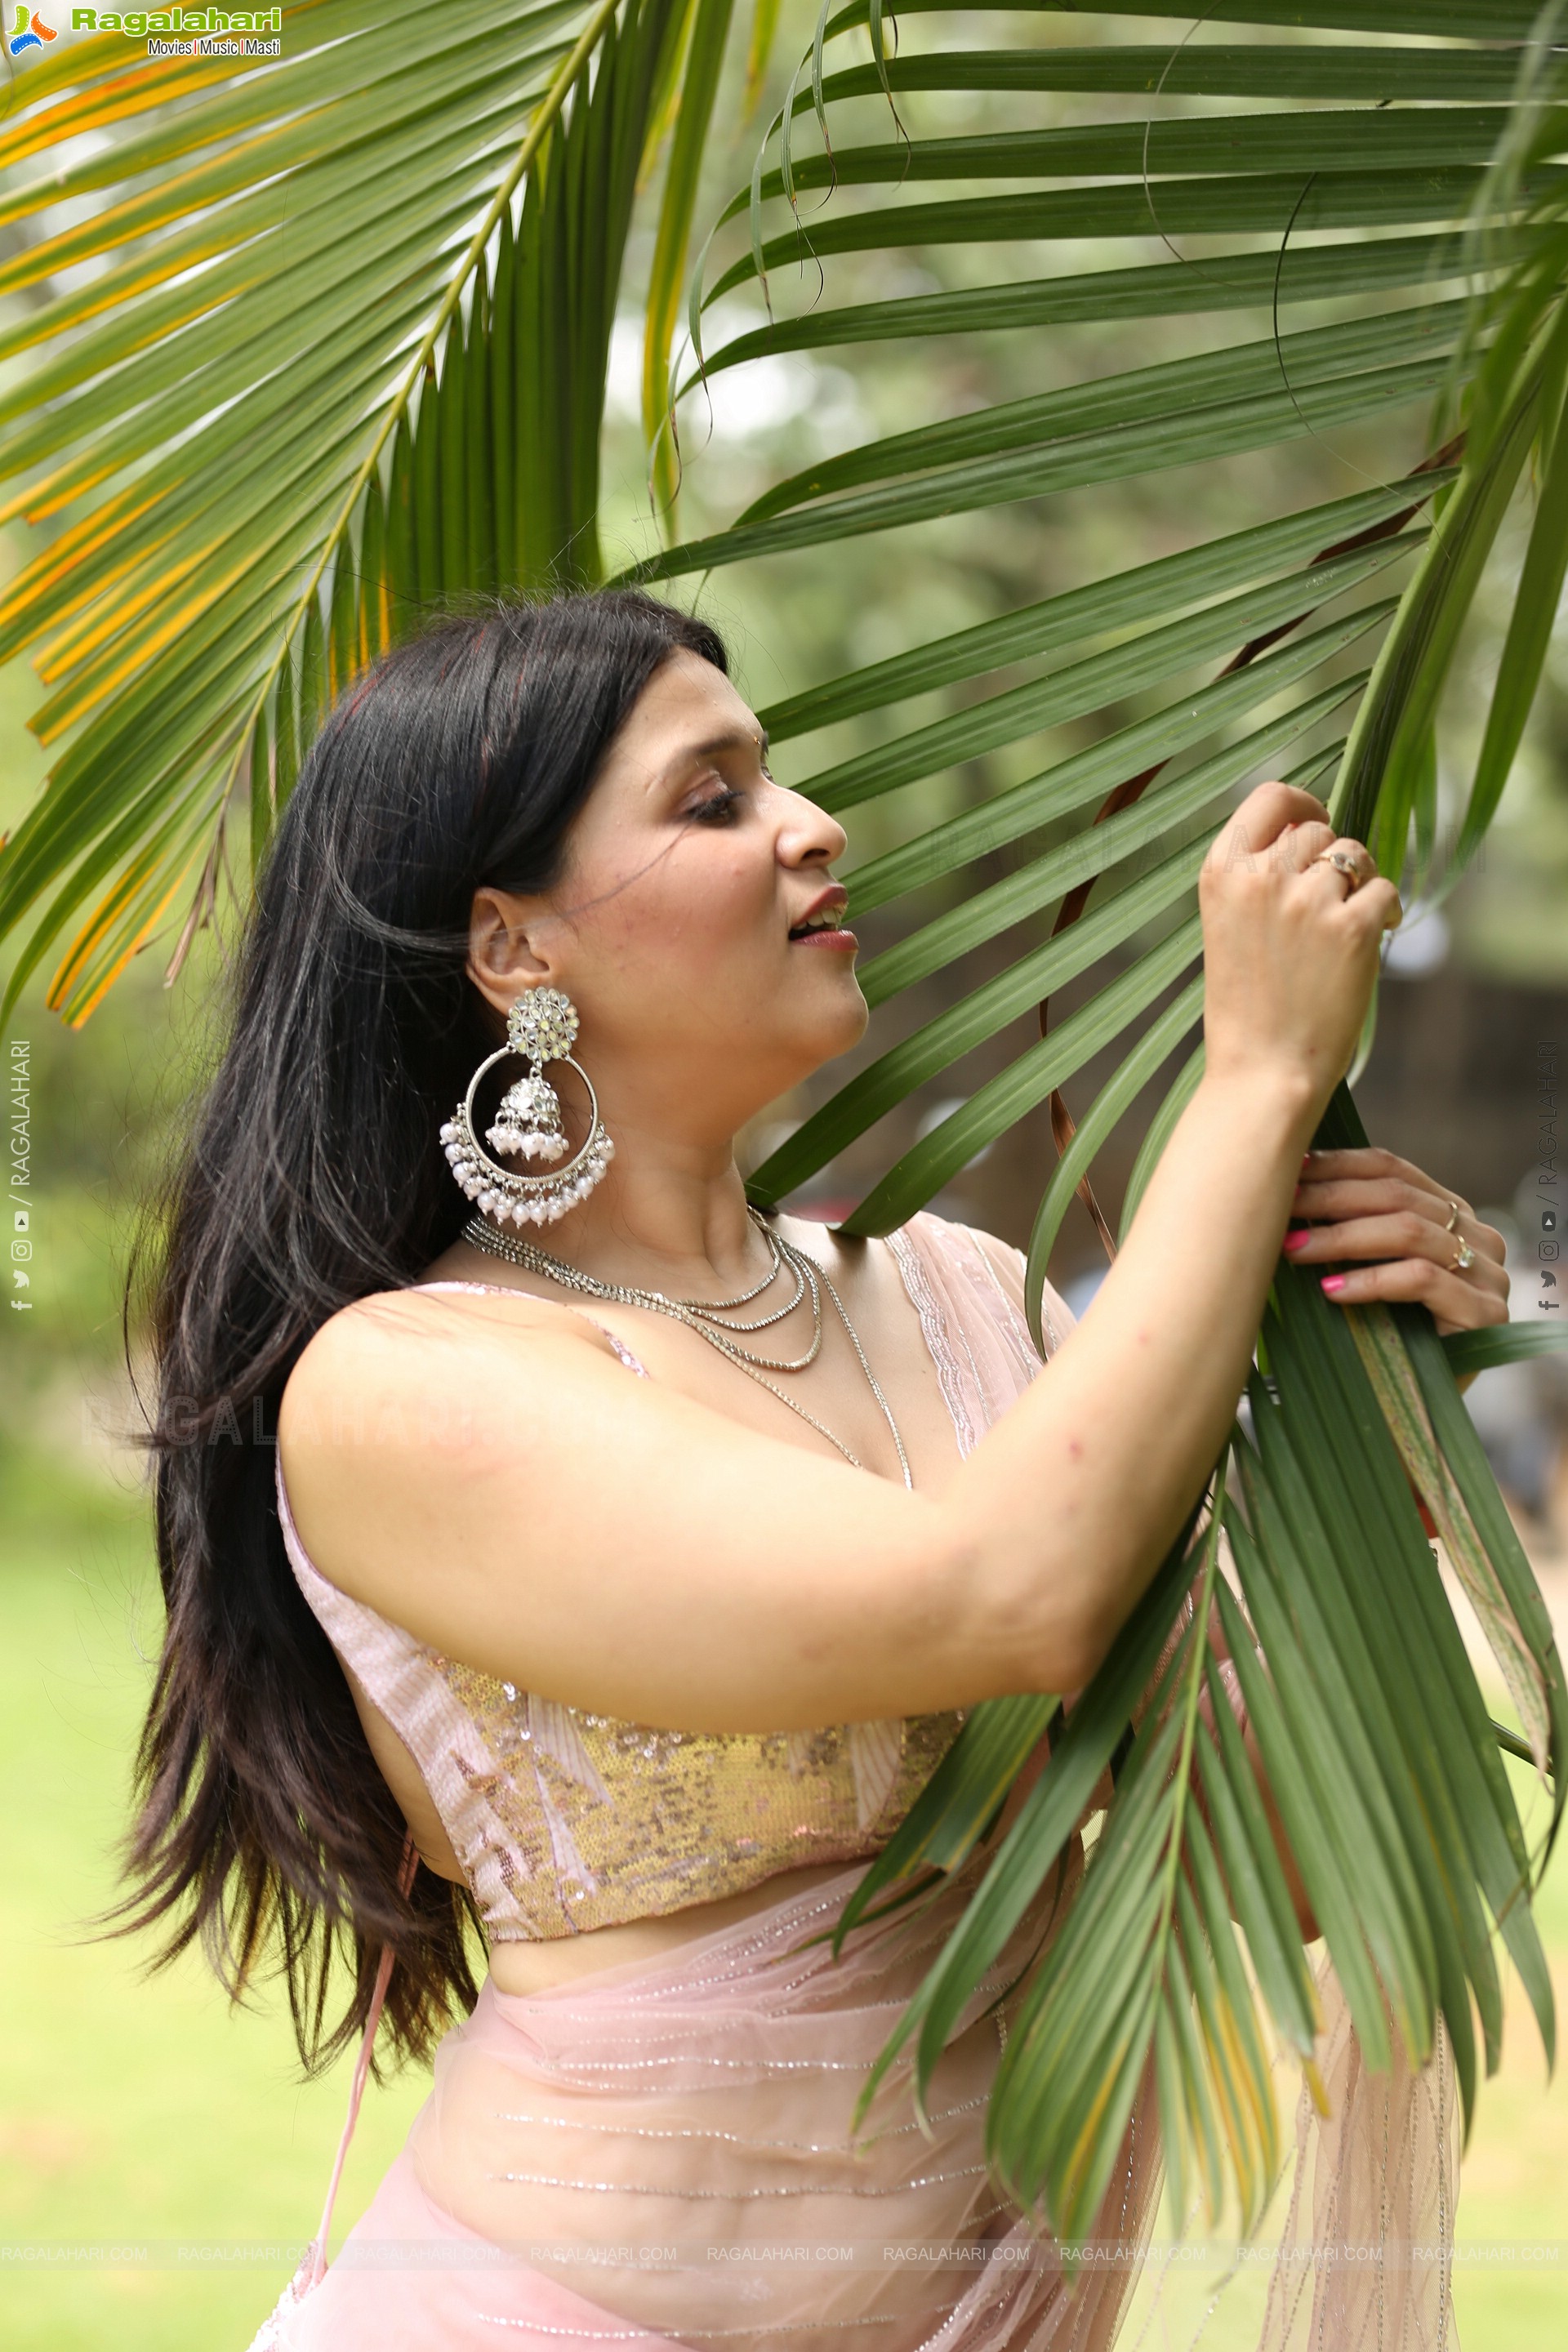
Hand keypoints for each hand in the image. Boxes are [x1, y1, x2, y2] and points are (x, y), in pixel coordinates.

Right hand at [1199, 782, 1402, 1118]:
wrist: (1262, 1073)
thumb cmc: (1247, 1007)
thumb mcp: (1230, 926)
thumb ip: (1258, 874)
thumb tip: (1311, 829)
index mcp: (1221, 872)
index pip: (1270, 796)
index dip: (1301, 802)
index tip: (1315, 818)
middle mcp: (1262, 877)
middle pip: (1319, 829)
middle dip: (1331, 860)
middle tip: (1326, 907)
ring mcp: (1308, 901)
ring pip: (1357, 857)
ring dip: (1359, 886)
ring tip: (1342, 931)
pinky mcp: (1352, 928)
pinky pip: (1386, 892)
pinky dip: (1388, 913)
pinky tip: (1374, 940)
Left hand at [1282, 1145, 1509, 1339]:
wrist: (1414, 1410)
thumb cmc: (1379, 1332)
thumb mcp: (1364, 1268)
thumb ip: (1348, 1229)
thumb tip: (1283, 1191)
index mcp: (1450, 1213)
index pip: (1392, 1168)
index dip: (1338, 1165)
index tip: (1289, 1172)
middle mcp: (1478, 1236)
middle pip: (1397, 1196)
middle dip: (1330, 1199)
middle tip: (1281, 1209)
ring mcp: (1488, 1274)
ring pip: (1409, 1232)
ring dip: (1342, 1237)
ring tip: (1293, 1250)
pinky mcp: (1486, 1314)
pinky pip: (1421, 1280)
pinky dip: (1370, 1280)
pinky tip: (1331, 1289)